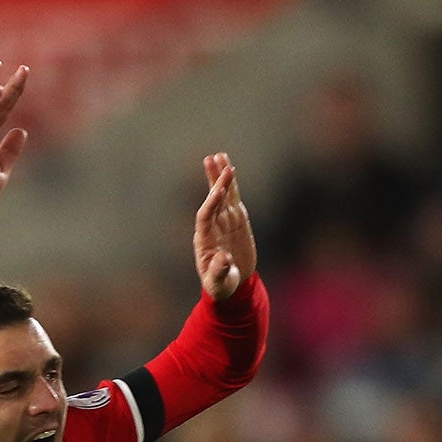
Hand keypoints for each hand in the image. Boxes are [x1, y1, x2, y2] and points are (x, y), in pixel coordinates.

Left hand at [194, 153, 256, 300]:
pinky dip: (232, 185)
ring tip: (219, 156)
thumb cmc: (221, 286)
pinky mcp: (236, 220)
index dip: (212, 201)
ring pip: (223, 195)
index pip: (206, 215)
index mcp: (205, 239)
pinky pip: (233, 199)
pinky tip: (230, 169)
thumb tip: (223, 258)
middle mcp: (212, 227)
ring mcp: (224, 222)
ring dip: (221, 176)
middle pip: (213, 200)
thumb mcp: (220, 283)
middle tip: (218, 160)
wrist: (231, 285)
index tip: (220, 187)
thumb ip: (220, 271)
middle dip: (217, 181)